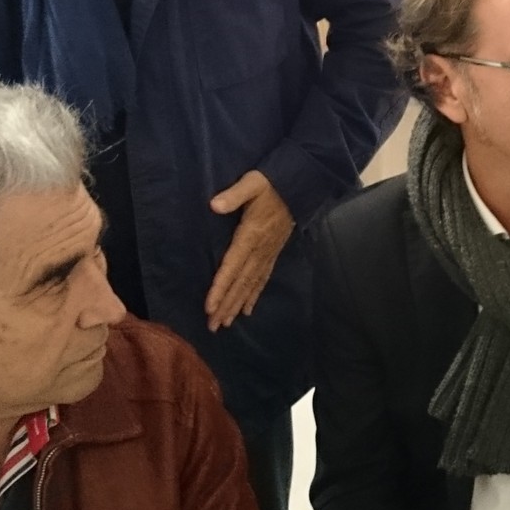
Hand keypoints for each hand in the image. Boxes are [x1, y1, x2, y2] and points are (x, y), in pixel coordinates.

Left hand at [204, 170, 294, 330]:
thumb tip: (214, 205)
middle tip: (213, 326)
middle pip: (240, 283)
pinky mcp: (273, 253)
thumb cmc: (271, 184)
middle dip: (226, 305)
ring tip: (226, 323)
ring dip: (237, 305)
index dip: (221, 288)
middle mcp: (259, 250)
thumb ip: (234, 195)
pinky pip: (263, 279)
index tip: (210, 307)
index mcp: (250, 235)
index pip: (232, 266)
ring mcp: (268, 254)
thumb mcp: (252, 183)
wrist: (299, 185)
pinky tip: (246, 310)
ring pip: (251, 285)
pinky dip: (254, 296)